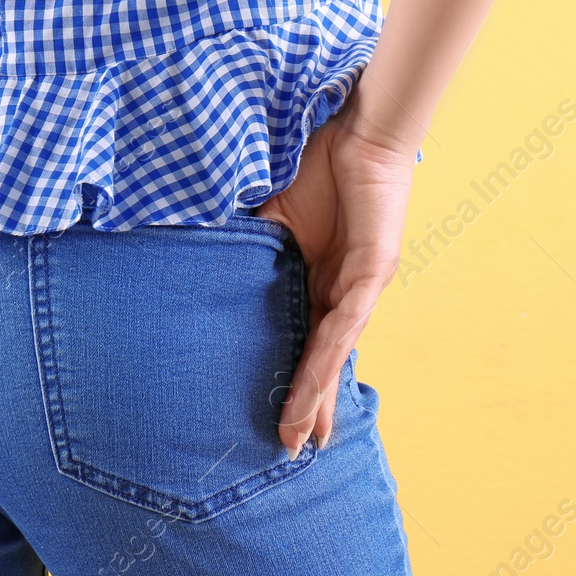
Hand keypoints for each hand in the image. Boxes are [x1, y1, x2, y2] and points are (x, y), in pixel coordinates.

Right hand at [253, 96, 416, 456]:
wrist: (355, 125)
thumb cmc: (315, 163)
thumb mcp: (270, 220)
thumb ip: (246, 250)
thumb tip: (201, 266)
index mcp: (322, 278)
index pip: (307, 339)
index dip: (296, 379)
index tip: (281, 420)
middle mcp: (346, 290)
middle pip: (326, 359)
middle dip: (311, 406)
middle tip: (293, 450)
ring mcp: (363, 285)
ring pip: (334, 353)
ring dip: (316, 397)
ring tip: (299, 436)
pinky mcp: (374, 271)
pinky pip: (344, 324)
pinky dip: (328, 361)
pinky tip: (313, 392)